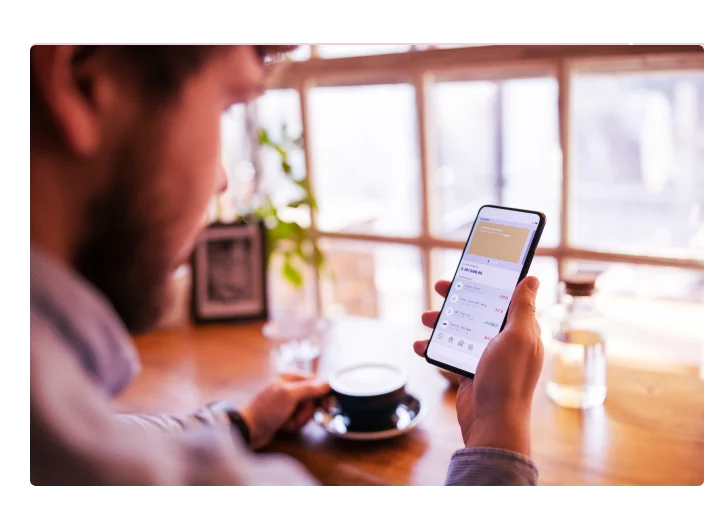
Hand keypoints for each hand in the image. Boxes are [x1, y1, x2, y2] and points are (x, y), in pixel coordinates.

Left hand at [240, 371, 329, 448]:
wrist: (247, 429)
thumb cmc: (266, 409)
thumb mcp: (289, 395)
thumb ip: (310, 388)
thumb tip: (328, 383)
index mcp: (290, 377)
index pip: (315, 382)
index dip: (322, 395)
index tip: (326, 407)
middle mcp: (289, 387)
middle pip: (312, 398)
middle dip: (307, 411)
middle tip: (298, 417)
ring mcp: (287, 402)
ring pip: (306, 410)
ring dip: (300, 420)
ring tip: (288, 423)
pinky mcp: (284, 415)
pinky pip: (298, 419)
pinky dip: (293, 425)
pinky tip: (284, 427)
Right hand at [413, 277, 543, 456]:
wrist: (491, 422)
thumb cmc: (508, 379)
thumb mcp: (517, 336)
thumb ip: (523, 307)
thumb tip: (532, 279)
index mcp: (521, 330)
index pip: (506, 297)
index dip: (488, 282)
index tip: (470, 269)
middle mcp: (505, 341)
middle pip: (479, 310)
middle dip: (458, 298)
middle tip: (440, 287)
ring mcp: (486, 356)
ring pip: (461, 329)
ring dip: (441, 322)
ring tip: (425, 318)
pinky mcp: (469, 370)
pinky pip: (449, 351)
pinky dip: (433, 346)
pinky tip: (419, 344)